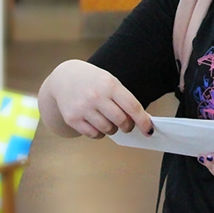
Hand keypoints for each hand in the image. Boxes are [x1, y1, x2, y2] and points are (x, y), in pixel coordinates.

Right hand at [38, 59, 153, 138]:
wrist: (65, 78)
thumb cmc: (94, 81)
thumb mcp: (111, 83)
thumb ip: (125, 100)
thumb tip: (143, 120)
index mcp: (110, 85)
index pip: (132, 107)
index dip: (143, 121)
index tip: (149, 130)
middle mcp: (96, 96)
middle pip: (121, 121)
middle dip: (128, 126)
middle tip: (126, 125)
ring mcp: (83, 108)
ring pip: (108, 129)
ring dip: (113, 129)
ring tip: (110, 121)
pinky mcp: (72, 118)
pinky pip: (93, 134)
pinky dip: (100, 133)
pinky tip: (98, 124)